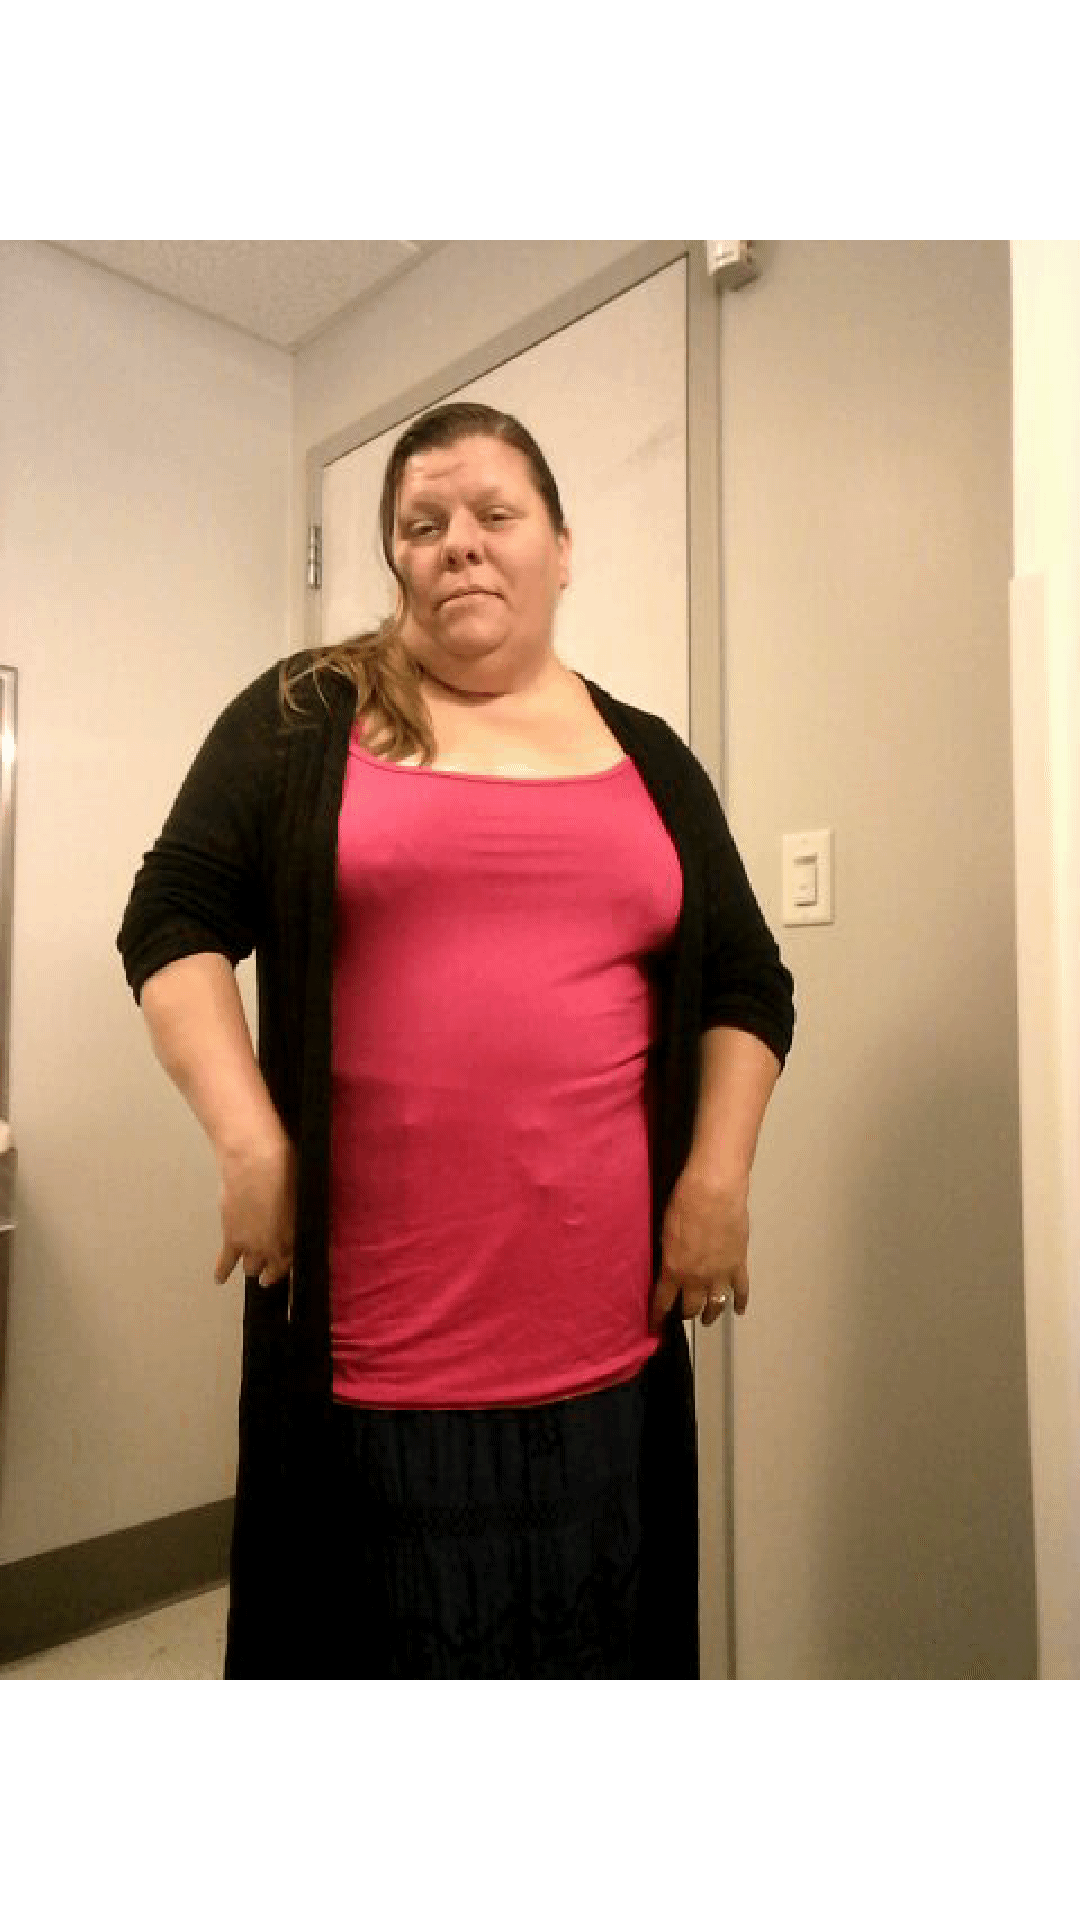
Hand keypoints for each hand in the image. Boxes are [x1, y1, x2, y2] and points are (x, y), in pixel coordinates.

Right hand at [213, 1119, 296, 1289]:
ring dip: (250, 1266)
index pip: (289, 1262)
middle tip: (265, 1269)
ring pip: (250, 1267)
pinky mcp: (231, 1237)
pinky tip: (220, 1278)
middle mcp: (273, 1246)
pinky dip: (222, 1271)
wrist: (254, 1164)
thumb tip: (294, 1219)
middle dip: (268, 1267)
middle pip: (269, 1266)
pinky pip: (226, 1261)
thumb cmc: (282, 1171)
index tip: (280, 1271)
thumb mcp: (300, 1195)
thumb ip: (295, 1216)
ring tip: (249, 1268)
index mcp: (294, 1236)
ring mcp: (251, 1244)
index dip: (283, 1267)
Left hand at [649, 1158, 750, 1333]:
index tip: (656, 1328)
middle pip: (691, 1306)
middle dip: (686, 1314)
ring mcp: (720, 1274)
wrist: (715, 1192)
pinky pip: (741, 1289)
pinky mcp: (739, 1264)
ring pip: (716, 1304)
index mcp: (674, 1270)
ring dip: (711, 1314)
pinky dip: (741, 1301)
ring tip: (708, 1319)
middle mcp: (696, 1279)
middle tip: (684, 1315)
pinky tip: (739, 1310)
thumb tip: (670, 1263)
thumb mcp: (666, 1231)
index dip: (658, 1317)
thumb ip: (669, 1253)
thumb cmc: (684, 1204)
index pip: (663, 1302)